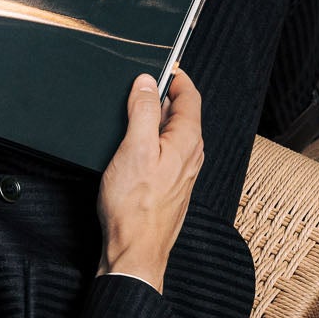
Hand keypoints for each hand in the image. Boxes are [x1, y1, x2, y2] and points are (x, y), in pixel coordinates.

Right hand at [96, 69, 203, 292]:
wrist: (135, 250)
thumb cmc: (134, 207)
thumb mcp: (135, 148)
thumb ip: (144, 110)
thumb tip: (146, 83)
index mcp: (188, 140)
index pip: (190, 96)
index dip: (175, 77)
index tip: (160, 66)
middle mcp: (190, 154)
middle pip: (180, 113)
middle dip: (160, 97)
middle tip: (135, 89)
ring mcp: (181, 171)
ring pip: (170, 133)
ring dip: (153, 120)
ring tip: (128, 116)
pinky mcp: (168, 185)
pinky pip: (163, 152)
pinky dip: (150, 141)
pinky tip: (130, 147)